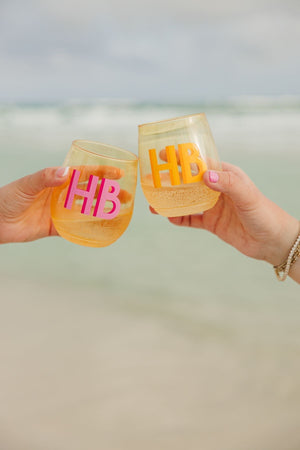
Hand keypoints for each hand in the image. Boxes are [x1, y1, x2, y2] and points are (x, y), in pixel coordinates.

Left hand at [0, 165, 125, 243]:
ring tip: (119, 211)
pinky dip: (88, 229)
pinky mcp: (55, 228)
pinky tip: (102, 229)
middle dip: (108, 193)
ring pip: (86, 210)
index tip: (118, 173)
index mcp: (56, 180)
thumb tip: (65, 172)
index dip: (101, 173)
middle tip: (126, 196)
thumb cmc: (8, 198)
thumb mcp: (26, 185)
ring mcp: (59, 211)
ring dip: (102, 210)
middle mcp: (61, 194)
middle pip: (89, 192)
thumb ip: (45, 178)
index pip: (83, 174)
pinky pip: (75, 229)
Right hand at [151, 162, 298, 268]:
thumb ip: (228, 184)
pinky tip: (168, 217)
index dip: (182, 159)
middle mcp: (217, 189)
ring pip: (186, 201)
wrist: (272, 242)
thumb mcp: (248, 196)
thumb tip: (205, 175)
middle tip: (152, 179)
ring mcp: (213, 207)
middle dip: (171, 181)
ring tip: (154, 203)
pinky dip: (178, 218)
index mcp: (226, 176)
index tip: (164, 155)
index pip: (200, 163)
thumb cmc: (265, 214)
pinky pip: (190, 219)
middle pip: (189, 182)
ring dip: (171, 201)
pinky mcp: (211, 223)